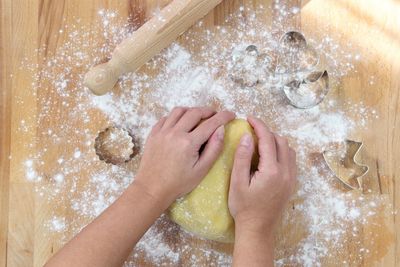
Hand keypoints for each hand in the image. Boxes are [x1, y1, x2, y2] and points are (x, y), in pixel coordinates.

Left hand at [135, 107, 234, 205]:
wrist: (152, 188)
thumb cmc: (178, 183)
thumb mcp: (201, 170)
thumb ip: (213, 149)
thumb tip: (221, 129)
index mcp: (189, 142)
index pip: (211, 123)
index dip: (223, 117)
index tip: (231, 114)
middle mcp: (175, 133)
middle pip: (194, 112)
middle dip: (208, 111)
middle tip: (215, 115)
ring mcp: (162, 132)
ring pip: (179, 111)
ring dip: (191, 110)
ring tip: (198, 116)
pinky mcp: (153, 133)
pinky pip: (166, 117)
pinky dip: (176, 116)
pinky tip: (180, 123)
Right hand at [228, 116, 296, 234]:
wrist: (257, 229)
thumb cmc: (244, 207)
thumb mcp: (237, 182)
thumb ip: (242, 158)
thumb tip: (248, 136)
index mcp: (272, 171)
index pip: (268, 140)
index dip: (259, 125)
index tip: (249, 118)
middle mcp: (286, 172)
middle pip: (281, 141)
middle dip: (267, 132)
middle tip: (252, 130)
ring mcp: (291, 178)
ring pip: (288, 150)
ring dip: (276, 141)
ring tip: (260, 141)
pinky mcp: (292, 183)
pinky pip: (291, 160)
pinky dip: (281, 151)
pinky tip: (269, 155)